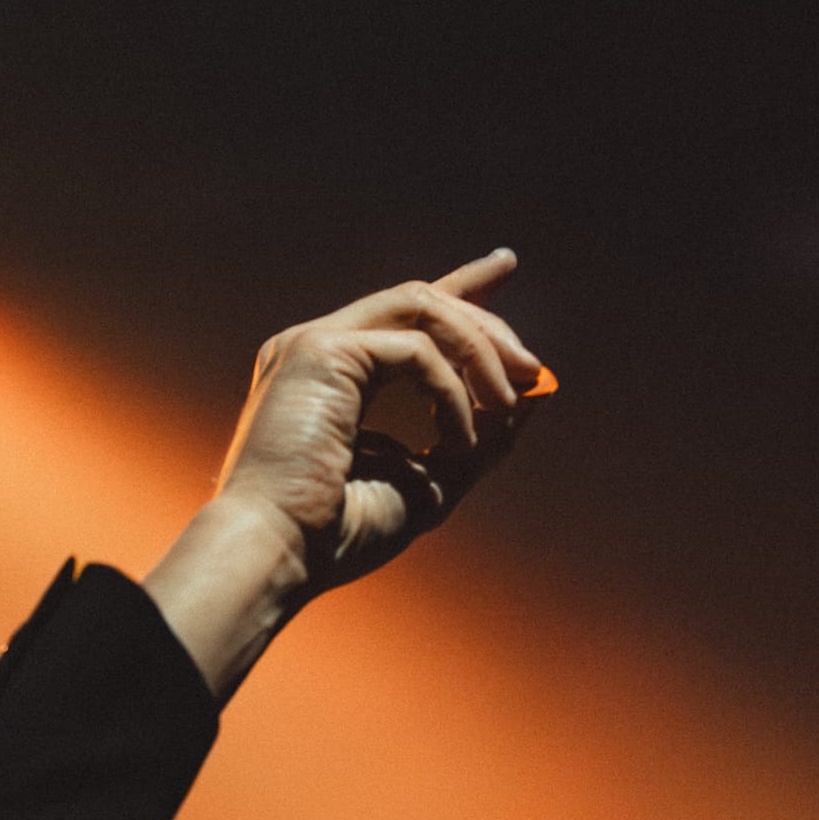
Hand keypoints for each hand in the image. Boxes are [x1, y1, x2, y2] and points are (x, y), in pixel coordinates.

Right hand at [221, 248, 544, 572]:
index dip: (460, 285)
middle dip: (487, 326)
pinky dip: (451, 392)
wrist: (279, 554)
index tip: (505, 265)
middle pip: (421, 300)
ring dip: (479, 350)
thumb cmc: (340, 533)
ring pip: (422, 306)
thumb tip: (538, 391)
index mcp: (334, 374)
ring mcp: (314, 343)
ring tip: (510, 401)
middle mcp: (320, 347)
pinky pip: (414, 349)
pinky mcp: (319, 350)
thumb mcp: (432, 481)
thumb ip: (481, 436)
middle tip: (533, 369)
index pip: (406, 312)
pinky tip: (457, 439)